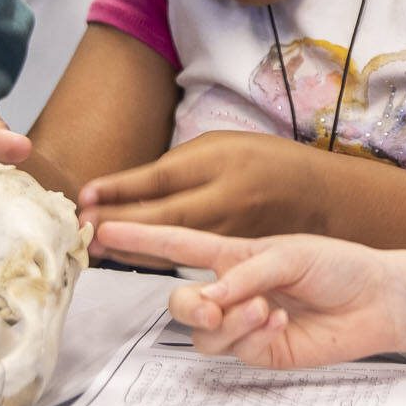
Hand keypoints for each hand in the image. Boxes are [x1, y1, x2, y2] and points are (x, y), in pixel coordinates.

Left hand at [79, 132, 334, 252]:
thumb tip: (130, 189)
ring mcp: (237, 233)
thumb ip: (179, 167)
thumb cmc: (267, 161)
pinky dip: (161, 258)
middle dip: (120, 225)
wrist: (323, 196)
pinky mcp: (242, 257)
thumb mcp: (222, 146)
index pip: (163, 178)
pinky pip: (194, 260)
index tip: (87, 195)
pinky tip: (134, 257)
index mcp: (224, 164)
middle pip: (165, 217)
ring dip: (133, 247)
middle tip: (81, 230)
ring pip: (177, 246)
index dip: (122, 188)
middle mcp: (229, 200)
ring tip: (96, 245)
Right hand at [93, 221, 405, 366]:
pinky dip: (253, 334)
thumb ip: (243, 273)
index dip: (141, 240)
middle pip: (180, 305)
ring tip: (262, 309)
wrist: (376, 299)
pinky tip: (279, 321)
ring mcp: (244, 324)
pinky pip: (236, 350)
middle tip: (208, 308)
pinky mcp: (261, 352)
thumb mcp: (287, 253)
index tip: (103, 228)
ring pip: (203, 336)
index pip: (177, 246)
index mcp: (232, 255)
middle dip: (185, 307)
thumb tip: (208, 300)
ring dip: (227, 322)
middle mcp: (232, 291)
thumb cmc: (338, 264)